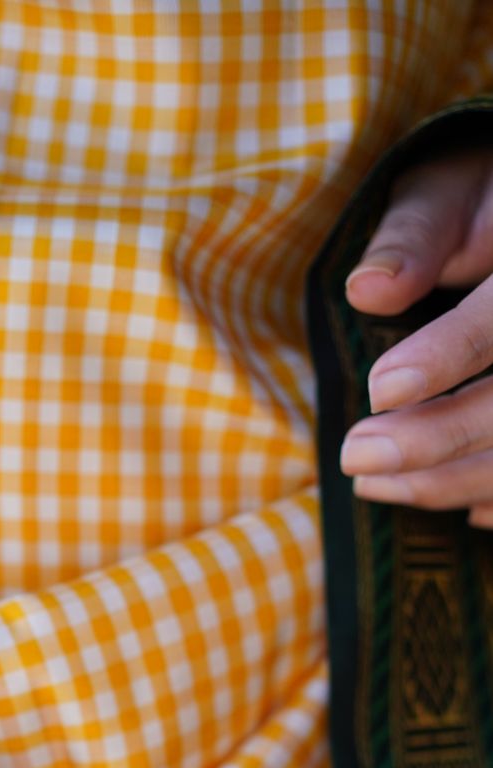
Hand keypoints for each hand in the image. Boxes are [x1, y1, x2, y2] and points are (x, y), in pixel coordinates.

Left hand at [339, 145, 492, 522]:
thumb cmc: (482, 204)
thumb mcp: (450, 193)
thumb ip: (416, 234)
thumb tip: (367, 288)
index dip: (448, 354)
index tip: (379, 389)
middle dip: (439, 438)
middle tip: (355, 458)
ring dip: (455, 480)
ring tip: (374, 483)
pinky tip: (460, 507)